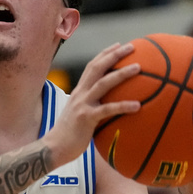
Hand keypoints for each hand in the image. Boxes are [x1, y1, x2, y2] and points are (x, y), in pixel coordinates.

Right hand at [47, 43, 140, 159]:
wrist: (53, 147)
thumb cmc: (69, 135)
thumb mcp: (80, 115)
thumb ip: (92, 107)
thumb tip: (110, 109)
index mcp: (79, 91)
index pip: (92, 66)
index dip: (105, 54)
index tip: (119, 46)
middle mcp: (80, 93)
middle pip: (97, 68)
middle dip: (114, 55)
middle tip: (132, 47)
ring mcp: (82, 104)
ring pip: (104, 84)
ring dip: (121, 74)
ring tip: (138, 67)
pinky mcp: (86, 118)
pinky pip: (107, 110)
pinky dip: (123, 106)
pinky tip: (138, 106)